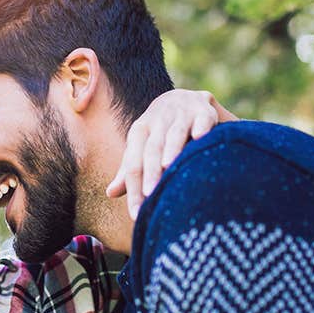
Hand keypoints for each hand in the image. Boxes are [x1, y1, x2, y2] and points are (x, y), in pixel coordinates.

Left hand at [107, 89, 219, 219]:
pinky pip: (202, 118)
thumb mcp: (142, 147)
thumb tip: (110, 193)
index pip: (133, 163)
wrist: (183, 98)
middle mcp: (157, 122)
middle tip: (151, 195)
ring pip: (174, 132)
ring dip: (171, 148)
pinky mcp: (203, 110)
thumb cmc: (159, 132)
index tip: (137, 213)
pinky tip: (200, 137)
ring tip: (168, 167)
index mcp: (139, 132)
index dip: (133, 188)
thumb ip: (129, 170)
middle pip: (151, 148)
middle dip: (150, 172)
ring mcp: (181, 114)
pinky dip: (201, 126)